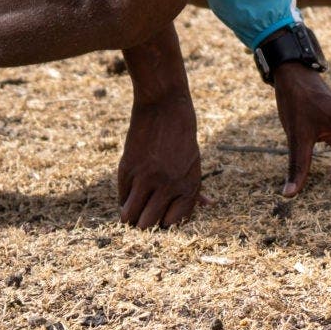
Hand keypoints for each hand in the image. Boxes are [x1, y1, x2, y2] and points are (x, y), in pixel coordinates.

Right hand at [116, 89, 202, 228]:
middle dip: (145, 222)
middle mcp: (168, 185)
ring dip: (130, 216)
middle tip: (144, 215)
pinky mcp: (128, 169)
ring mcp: (146, 178)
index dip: (166, 222)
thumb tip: (208, 204)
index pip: (174, 222)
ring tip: (133, 210)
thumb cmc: (182, 134)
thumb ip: (195, 185)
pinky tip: (130, 191)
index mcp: (189, 185)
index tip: (162, 217)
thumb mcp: (194, 161)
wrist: (164, 105)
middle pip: (148, 224)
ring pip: (130, 217)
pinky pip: (121, 198)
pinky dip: (124, 199)